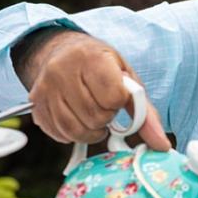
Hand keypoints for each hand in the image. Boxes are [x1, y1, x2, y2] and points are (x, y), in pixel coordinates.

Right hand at [24, 30, 169, 149]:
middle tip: (104, 105)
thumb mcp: (127, 79)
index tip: (116, 95)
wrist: (63, 51)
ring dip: (91, 130)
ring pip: (75, 130)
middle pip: (94, 116)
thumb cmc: (102, 66)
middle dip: (106, 117)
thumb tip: (161, 146)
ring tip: (94, 114)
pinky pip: (59, 134)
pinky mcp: (35, 105)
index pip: (113, 97)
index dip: (118, 102)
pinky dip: (74, 133)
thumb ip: (145, 113)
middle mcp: (62, 71)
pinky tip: (78, 118)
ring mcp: (45, 89)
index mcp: (91, 58)